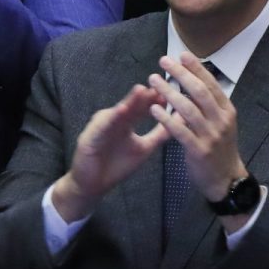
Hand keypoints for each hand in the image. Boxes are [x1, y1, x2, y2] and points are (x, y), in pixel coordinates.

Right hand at [51, 84, 167, 223]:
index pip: (142, 107)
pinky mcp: (89, 136)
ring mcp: (100, 127)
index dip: (157, 99)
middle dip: (145, 95)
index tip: (174, 89)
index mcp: (126, 122)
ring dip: (129, 101)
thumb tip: (179, 120)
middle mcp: (113, 120)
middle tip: (160, 83)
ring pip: (117, 112)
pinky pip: (102, 126)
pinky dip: (111, 118)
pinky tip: (121, 110)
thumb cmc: (116, 166)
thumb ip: (160, 135)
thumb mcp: (144, 148)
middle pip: (131, 105)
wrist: (93, 185)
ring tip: (142, 90)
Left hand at [148, 53, 245, 213]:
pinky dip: (166, 118)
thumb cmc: (218, 147)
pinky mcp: (199, 150)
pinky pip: (180, 131)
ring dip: (169, 92)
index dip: (196, 68)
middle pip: (199, 92)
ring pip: (188, 109)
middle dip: (181, 74)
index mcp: (227, 111)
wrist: (225, 179)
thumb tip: (193, 80)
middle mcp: (221, 120)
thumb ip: (208, 104)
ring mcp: (211, 135)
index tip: (182, 54)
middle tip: (164, 61)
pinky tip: (153, 109)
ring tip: (153, 79)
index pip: (211, 84)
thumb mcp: (219, 123)